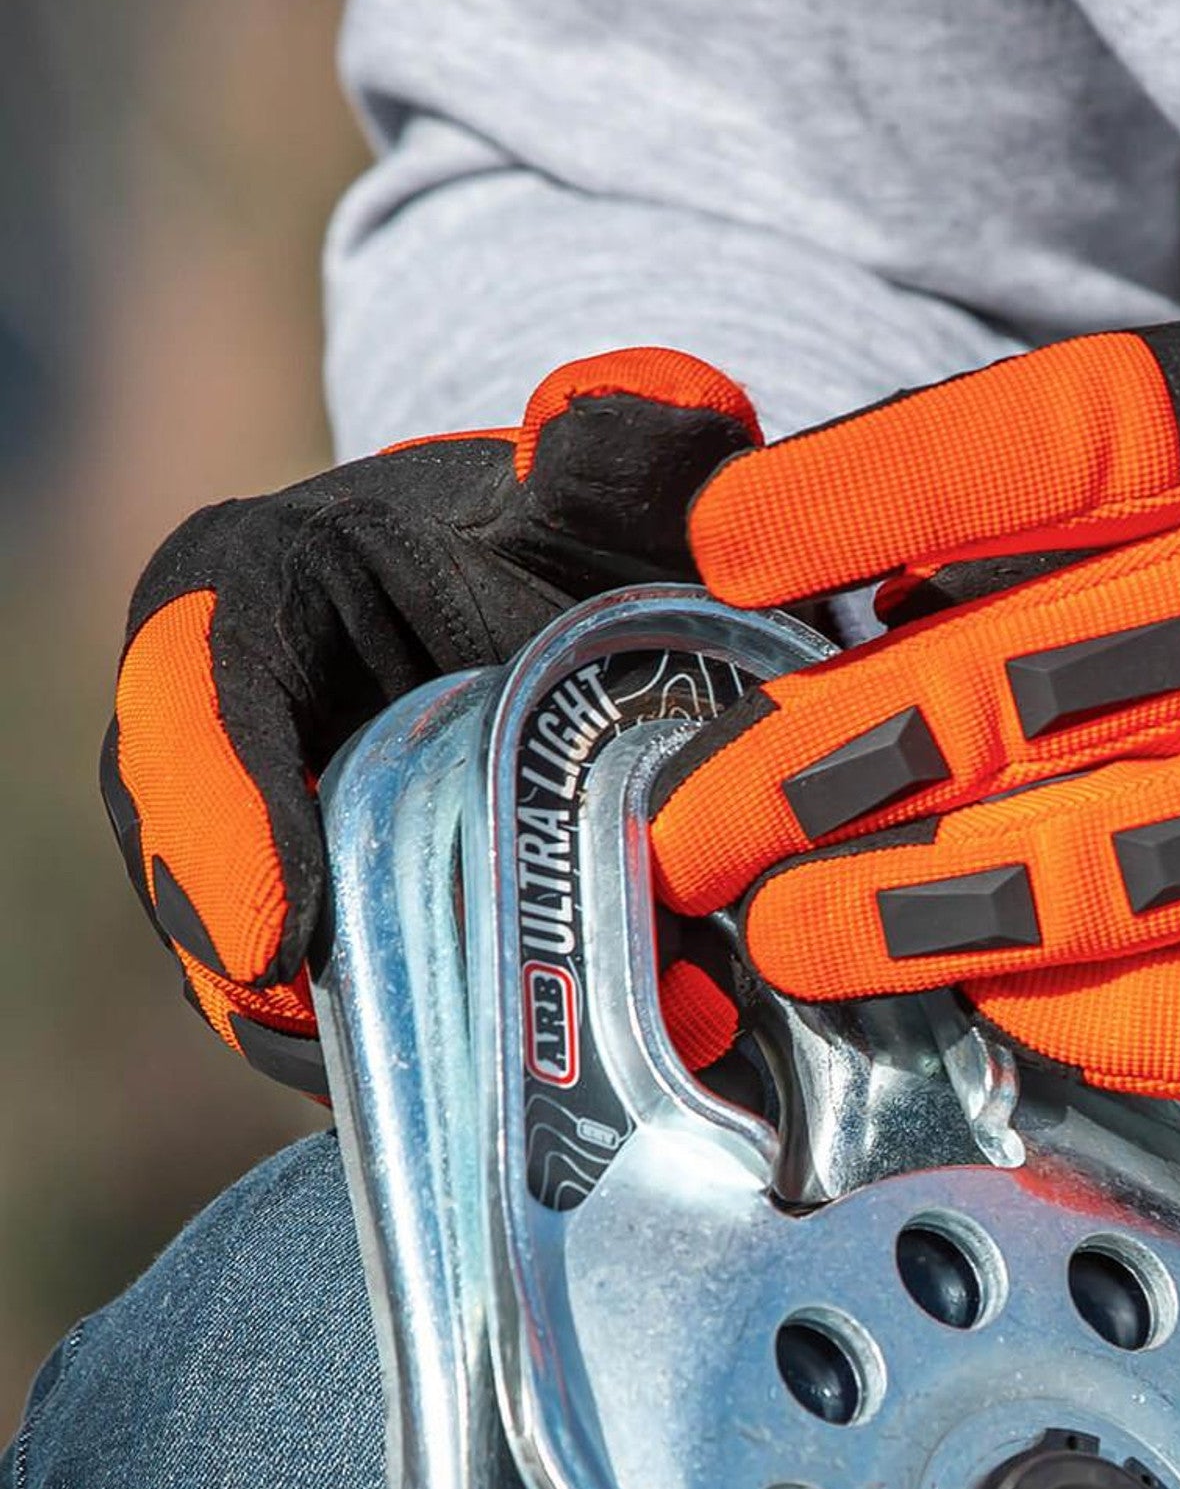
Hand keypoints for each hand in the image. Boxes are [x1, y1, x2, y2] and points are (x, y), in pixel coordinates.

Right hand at [102, 349, 759, 1086]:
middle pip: (222, 894)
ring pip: (312, 991)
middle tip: (457, 1040)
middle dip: (332, 984)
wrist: (569, 624)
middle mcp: (233, 754)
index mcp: (247, 599)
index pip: (193, 691)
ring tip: (576, 1078)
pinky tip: (611, 1080)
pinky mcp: (366, 948)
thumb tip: (677, 407)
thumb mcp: (604, 478)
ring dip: (430, 1048)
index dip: (214, 817)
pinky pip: (391, 1028)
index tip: (272, 936)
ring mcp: (285, 865)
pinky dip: (482, 1069)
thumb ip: (638, 440)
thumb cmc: (559, 532)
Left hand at [650, 307, 1179, 1101]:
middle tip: (696, 825)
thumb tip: (920, 555)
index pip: (1054, 437)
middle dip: (826, 762)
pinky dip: (1101, 1012)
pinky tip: (999, 1015)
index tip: (724, 544)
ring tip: (799, 938)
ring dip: (925, 911)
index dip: (869, 487)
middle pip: (1028, 680)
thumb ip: (1156, 472)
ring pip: (1107, 858)